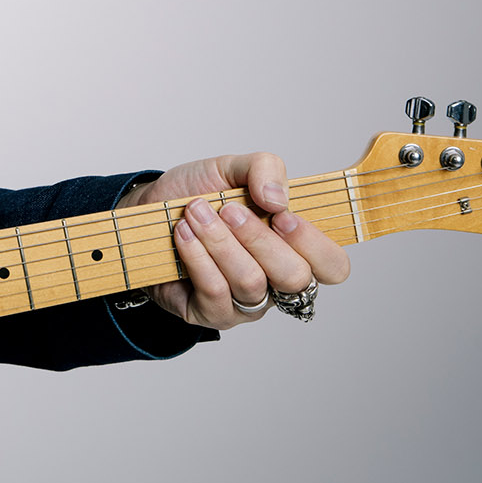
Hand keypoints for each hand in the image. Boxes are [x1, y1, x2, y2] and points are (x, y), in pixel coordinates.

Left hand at [130, 153, 351, 329]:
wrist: (148, 210)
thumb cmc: (199, 193)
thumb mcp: (232, 168)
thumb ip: (264, 168)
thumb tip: (277, 199)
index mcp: (295, 248)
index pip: (333, 266)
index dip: (313, 244)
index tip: (280, 215)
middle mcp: (277, 281)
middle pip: (295, 278)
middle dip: (259, 240)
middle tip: (229, 211)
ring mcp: (247, 302)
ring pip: (251, 283)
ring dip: (220, 242)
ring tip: (195, 213)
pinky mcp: (213, 314)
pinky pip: (216, 292)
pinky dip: (197, 257)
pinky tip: (183, 234)